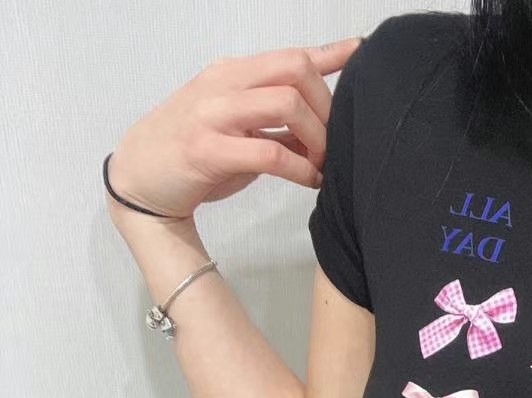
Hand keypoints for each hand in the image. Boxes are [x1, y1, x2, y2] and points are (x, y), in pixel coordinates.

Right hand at [106, 36, 362, 220]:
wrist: (139, 179)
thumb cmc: (195, 153)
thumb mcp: (239, 126)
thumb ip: (277, 121)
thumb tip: (325, 131)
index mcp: (233, 74)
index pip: (290, 56)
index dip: (331, 54)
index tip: (363, 52)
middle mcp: (224, 84)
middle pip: (296, 71)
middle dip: (328, 108)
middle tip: (336, 144)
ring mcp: (213, 114)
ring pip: (286, 104)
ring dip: (317, 137)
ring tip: (322, 165)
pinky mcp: (207, 150)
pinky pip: (270, 152)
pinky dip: (301, 169)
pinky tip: (310, 182)